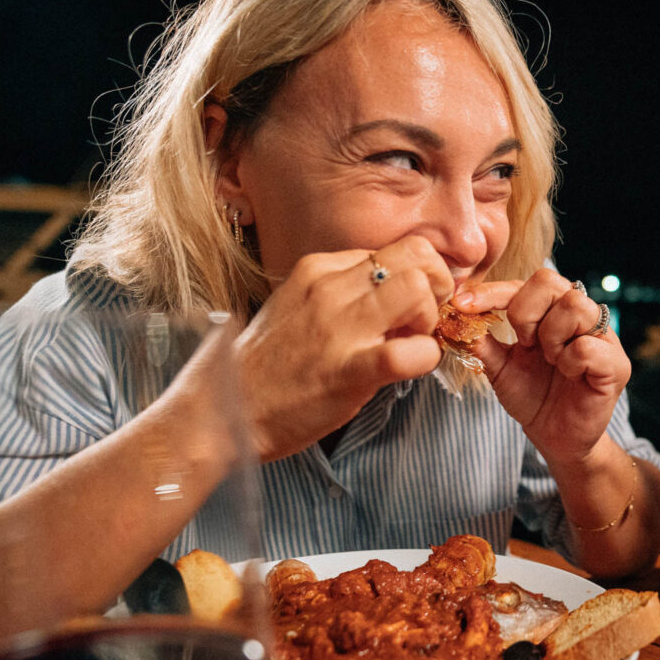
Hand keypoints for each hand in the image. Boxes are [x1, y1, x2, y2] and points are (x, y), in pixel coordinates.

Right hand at [236, 237, 452, 460]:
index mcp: (320, 269)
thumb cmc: (270, 366)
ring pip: (417, 289)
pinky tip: (411, 367)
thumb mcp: (302, 307)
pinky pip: (407, 352)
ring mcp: (337, 327)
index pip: (398, 248)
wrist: (222, 411)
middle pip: (417, 256)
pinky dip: (424, 358)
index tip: (412, 306)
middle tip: (424, 322)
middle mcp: (329, 288)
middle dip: (437, 287)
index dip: (421, 275)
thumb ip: (347, 294)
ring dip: (429, 320)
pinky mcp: (346, 371)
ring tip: (411, 344)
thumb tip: (400, 294)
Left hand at [451, 269, 628, 462]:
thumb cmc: (533, 397)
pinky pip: (588, 347)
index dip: (492, 290)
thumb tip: (456, 318)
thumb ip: (481, 341)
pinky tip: (567, 374)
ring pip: (575, 306)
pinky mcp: (615, 365)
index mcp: (553, 311)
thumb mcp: (499, 367)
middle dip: (524, 312)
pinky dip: (569, 360)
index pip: (526, 282)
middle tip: (523, 343)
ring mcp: (602, 338)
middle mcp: (580, 317)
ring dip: (550, 335)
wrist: (555, 438)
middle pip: (551, 281)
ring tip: (550, 359)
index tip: (462, 305)